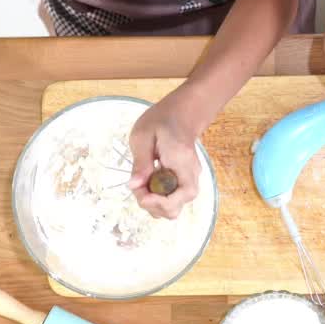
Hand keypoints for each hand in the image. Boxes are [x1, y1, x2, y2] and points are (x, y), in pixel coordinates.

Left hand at [127, 91, 206, 218]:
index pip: (178, 197)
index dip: (157, 203)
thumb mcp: (142, 136)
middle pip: (174, 209)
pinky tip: (149, 182)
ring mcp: (190, 180)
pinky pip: (171, 199)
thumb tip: (133, 186)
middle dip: (151, 205)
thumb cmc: (161, 121)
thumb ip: (140, 163)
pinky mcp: (184, 183)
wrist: (181, 115)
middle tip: (138, 187)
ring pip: (172, 208)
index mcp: (181, 161)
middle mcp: (191, 175)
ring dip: (152, 203)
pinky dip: (157, 198)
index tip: (139, 191)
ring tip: (141, 183)